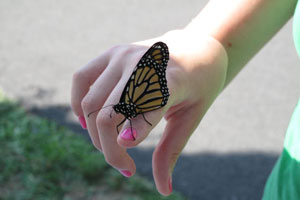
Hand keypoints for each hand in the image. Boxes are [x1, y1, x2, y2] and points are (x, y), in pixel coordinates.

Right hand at [71, 30, 227, 194]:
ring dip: (95, 133)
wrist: (195, 49)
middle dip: (109, 150)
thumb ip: (171, 152)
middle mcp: (142, 63)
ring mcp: (123, 55)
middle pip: (109, 114)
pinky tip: (87, 122)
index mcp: (173, 80)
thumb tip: (163, 191)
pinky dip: (78, 104)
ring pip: (91, 102)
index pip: (146, 108)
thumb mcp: (191, 118)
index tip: (127, 166)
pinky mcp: (111, 53)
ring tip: (110, 146)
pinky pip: (81, 79)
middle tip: (124, 167)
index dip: (132, 135)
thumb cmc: (198, 86)